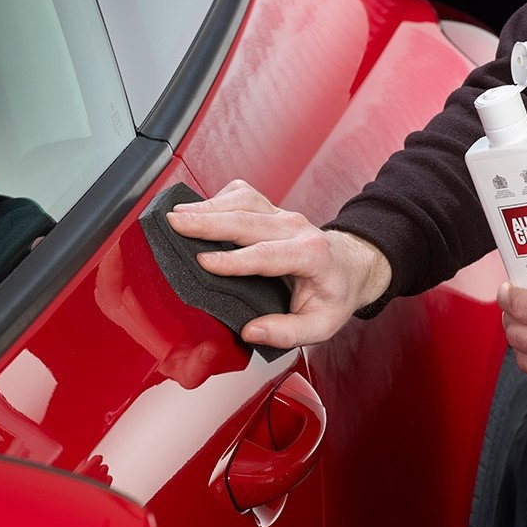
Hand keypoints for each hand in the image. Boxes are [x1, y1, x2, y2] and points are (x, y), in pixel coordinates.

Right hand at [165, 180, 391, 348]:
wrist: (350, 266)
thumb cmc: (335, 293)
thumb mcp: (321, 325)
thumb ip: (287, 332)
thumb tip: (252, 332)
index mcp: (311, 255)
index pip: (268, 255)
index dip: (234, 259)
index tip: (204, 262)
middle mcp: (296, 228)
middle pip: (248, 219)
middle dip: (209, 221)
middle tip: (176, 225)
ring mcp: (282, 215)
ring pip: (243, 200)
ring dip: (208, 206)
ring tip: (178, 214)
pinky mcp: (271, 209)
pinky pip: (243, 194)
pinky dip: (217, 199)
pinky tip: (198, 209)